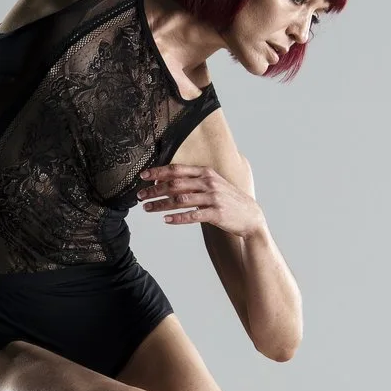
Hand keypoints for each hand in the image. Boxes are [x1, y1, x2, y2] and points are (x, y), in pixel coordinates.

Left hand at [137, 163, 264, 237]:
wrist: (250, 216)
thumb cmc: (227, 200)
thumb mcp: (212, 184)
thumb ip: (192, 182)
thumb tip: (167, 182)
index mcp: (205, 172)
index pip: (177, 169)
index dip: (158, 172)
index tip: (143, 176)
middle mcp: (208, 183)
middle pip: (175, 184)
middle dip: (155, 190)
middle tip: (140, 196)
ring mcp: (213, 198)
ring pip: (180, 200)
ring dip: (161, 204)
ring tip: (147, 209)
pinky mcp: (216, 213)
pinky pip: (193, 215)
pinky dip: (178, 218)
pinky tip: (166, 220)